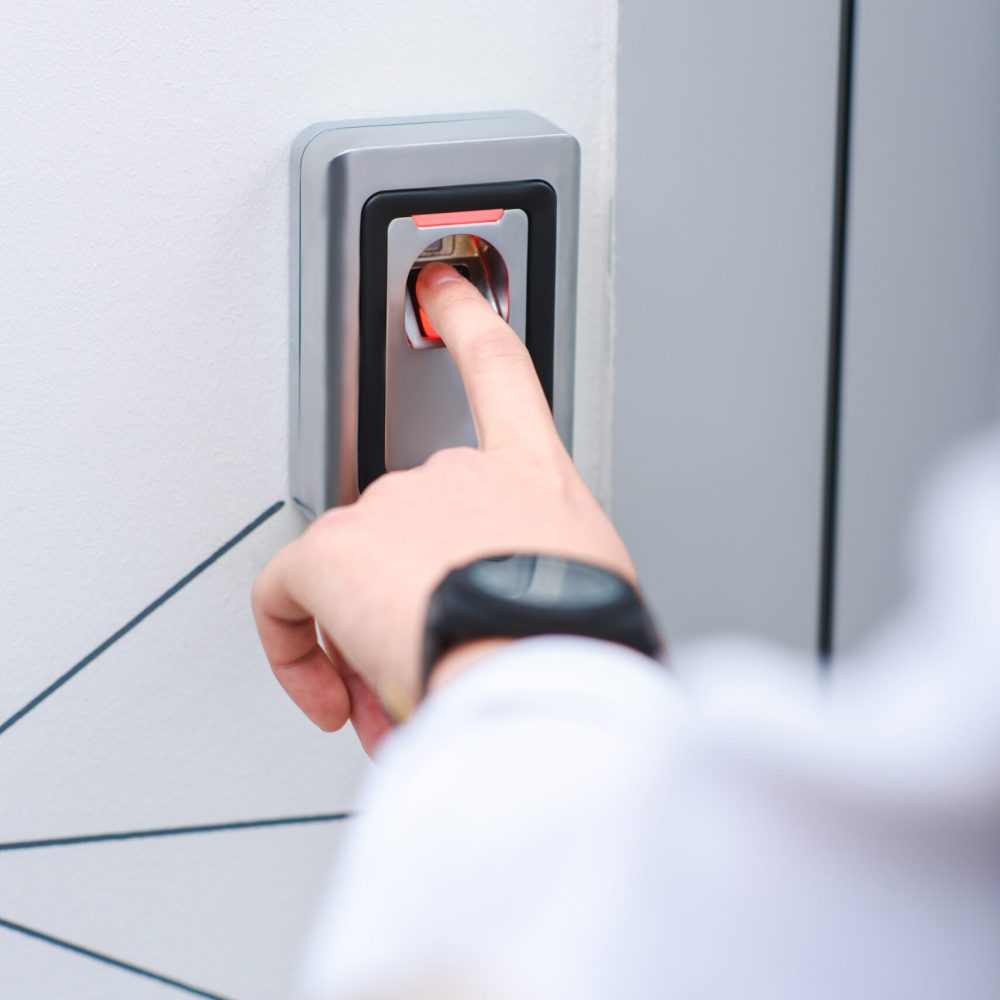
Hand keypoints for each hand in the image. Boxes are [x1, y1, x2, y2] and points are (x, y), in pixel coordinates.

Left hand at [252, 263, 634, 751]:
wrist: (540, 667)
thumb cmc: (576, 645)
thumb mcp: (592, 592)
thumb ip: (545, 584)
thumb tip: (514, 620)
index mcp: (530, 477)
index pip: (499, 373)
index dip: (470, 321)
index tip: (446, 286)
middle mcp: (456, 474)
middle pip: (408, 531)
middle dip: (411, 606)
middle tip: (433, 671)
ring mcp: (392, 506)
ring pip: (356, 580)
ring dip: (372, 648)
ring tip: (406, 704)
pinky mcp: (335, 552)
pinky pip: (284, 595)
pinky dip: (294, 648)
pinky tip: (320, 694)